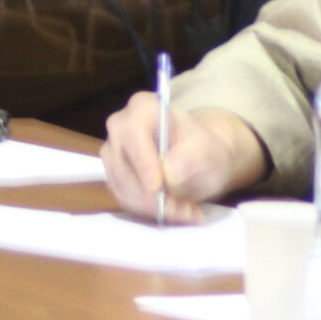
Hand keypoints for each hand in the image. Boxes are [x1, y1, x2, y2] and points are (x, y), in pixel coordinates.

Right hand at [101, 91, 265, 220]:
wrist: (202, 158)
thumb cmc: (205, 147)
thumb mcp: (207, 149)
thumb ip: (190, 157)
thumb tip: (170, 175)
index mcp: (142, 107)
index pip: (133, 135)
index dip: (144, 164)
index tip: (158, 188)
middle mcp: (120, 127)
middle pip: (124, 166)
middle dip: (152, 195)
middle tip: (182, 210)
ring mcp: (113, 153)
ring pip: (123, 187)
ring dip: (154, 207)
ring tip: (186, 211)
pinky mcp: (114, 176)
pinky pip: (124, 199)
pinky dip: (149, 211)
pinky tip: (174, 211)